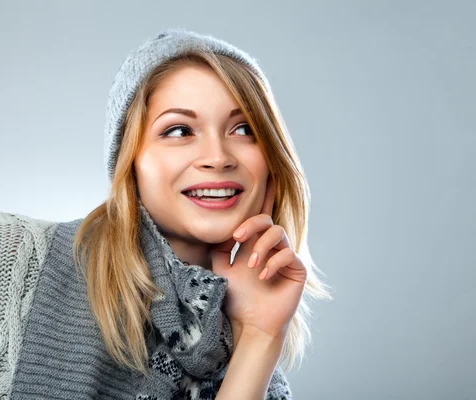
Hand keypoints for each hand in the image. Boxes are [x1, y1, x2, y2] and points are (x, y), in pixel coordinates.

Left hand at [209, 177, 307, 345]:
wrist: (249, 323)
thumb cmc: (236, 297)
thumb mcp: (221, 268)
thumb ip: (220, 247)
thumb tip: (222, 227)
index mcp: (253, 243)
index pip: (257, 217)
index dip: (264, 196)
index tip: (267, 176)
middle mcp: (270, 246)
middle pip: (266, 219)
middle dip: (251, 224)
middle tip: (238, 237)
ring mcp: (285, 256)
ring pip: (278, 233)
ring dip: (261, 246)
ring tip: (250, 265)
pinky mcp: (297, 269)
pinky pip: (288, 254)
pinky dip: (273, 262)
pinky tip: (263, 276)